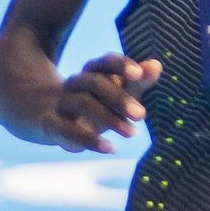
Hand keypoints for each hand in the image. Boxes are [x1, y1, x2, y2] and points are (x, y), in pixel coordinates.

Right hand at [44, 56, 159, 154]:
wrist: (52, 119)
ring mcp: (63, 103)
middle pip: (95, 82)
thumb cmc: (97, 104)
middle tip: (142, 115)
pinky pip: (68, 130)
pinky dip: (89, 140)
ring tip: (132, 133)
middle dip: (119, 97)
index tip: (139, 73)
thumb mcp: (120, 92)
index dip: (121, 65)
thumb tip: (157, 65)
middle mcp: (76, 83)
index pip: (106, 62)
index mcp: (93, 71)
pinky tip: (111, 148)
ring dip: (109, 118)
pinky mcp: (52, 125)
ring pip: (83, 103)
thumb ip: (139, 81)